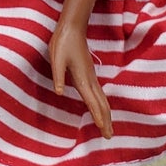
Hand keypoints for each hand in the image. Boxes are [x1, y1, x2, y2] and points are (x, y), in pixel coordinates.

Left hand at [48, 18, 112, 138]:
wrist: (73, 29)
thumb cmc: (62, 43)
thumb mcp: (56, 58)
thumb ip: (58, 76)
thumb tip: (58, 93)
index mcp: (82, 78)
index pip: (92, 101)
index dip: (97, 115)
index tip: (102, 129)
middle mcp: (90, 80)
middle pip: (101, 104)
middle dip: (106, 120)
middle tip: (109, 137)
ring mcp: (91, 77)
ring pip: (102, 100)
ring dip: (107, 115)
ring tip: (109, 129)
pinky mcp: (90, 74)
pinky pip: (99, 94)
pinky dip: (103, 106)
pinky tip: (102, 109)